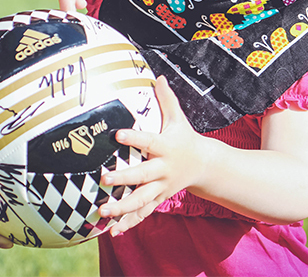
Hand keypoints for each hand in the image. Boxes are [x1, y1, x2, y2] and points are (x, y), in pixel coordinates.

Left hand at [98, 76, 202, 235]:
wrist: (204, 165)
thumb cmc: (184, 137)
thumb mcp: (178, 118)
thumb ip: (167, 99)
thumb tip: (158, 75)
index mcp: (166, 147)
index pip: (149, 141)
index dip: (134, 137)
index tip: (118, 134)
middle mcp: (163, 169)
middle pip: (142, 175)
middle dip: (124, 177)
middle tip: (104, 177)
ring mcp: (161, 187)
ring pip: (142, 200)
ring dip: (122, 207)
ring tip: (103, 211)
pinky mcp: (159, 198)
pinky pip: (144, 213)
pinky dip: (129, 223)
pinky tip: (113, 232)